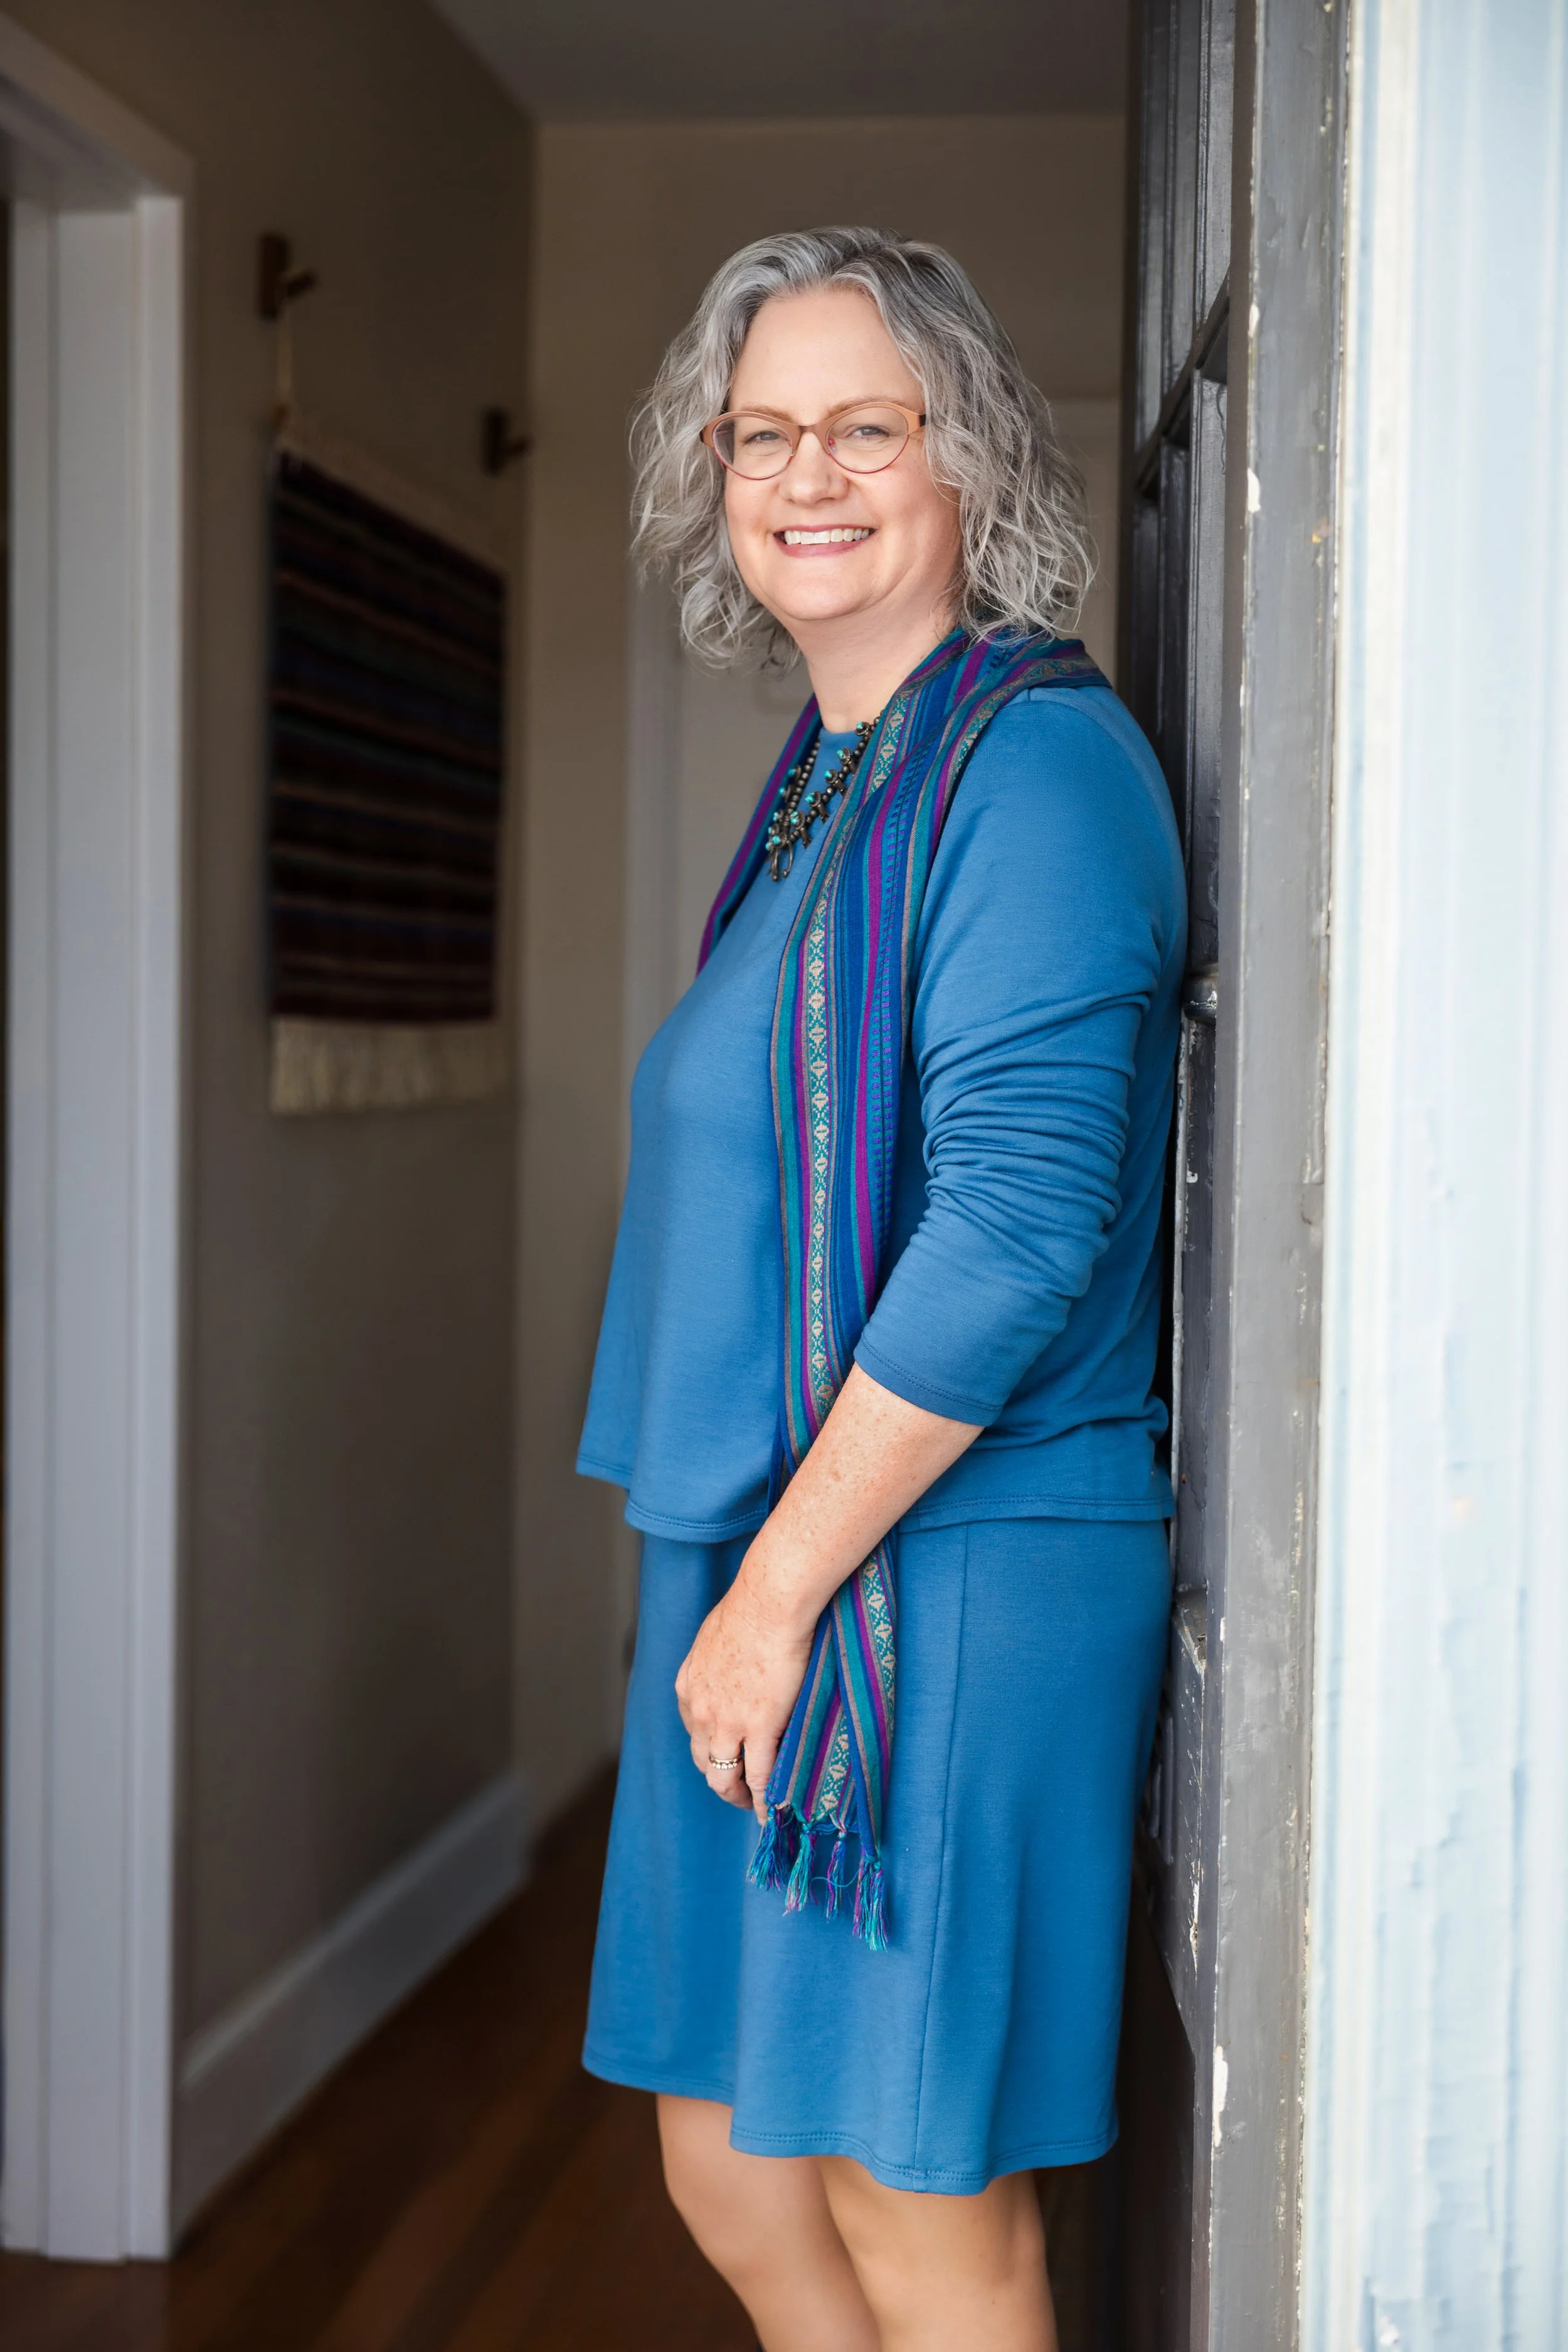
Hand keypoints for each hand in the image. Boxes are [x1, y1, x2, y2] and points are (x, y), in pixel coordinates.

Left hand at [674, 1568, 815, 1821]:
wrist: (768, 1603)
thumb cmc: (750, 1607)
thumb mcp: (714, 1637)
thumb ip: (715, 1661)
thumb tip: (728, 1663)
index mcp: (688, 1688)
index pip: (694, 1734)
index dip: (712, 1750)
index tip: (729, 1757)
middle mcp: (699, 1712)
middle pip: (704, 1762)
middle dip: (721, 1779)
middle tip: (739, 1789)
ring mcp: (726, 1724)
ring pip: (724, 1778)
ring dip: (738, 1797)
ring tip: (755, 1807)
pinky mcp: (758, 1729)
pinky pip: (759, 1778)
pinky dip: (764, 1801)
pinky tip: (772, 1812)